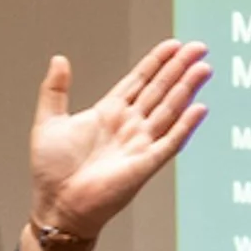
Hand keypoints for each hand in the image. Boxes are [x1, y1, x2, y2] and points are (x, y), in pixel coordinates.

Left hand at [27, 41, 211, 242]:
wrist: (56, 206)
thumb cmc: (50, 172)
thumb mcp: (47, 122)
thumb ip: (54, 90)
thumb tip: (59, 60)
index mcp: (108, 114)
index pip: (139, 81)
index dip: (156, 62)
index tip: (174, 45)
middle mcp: (128, 126)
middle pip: (159, 90)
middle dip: (179, 68)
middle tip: (199, 48)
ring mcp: (138, 144)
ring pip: (169, 110)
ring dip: (186, 89)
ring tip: (203, 68)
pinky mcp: (145, 165)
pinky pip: (170, 142)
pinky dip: (185, 126)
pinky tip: (199, 108)